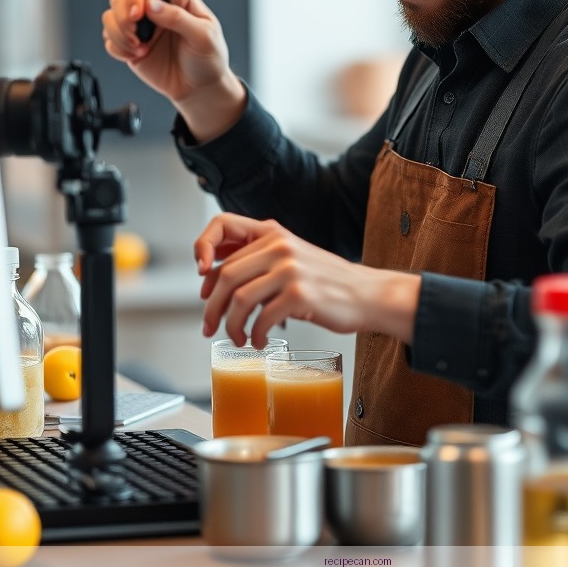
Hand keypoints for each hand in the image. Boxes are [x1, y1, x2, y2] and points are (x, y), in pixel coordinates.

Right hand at [101, 0, 245, 141]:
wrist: (201, 88)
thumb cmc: (209, 58)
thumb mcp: (204, 36)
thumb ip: (178, 17)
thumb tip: (151, 4)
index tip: (139, 13)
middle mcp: (154, 8)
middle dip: (123, 17)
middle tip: (136, 34)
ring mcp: (141, 27)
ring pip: (110, 17)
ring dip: (119, 34)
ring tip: (141, 48)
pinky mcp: (131, 45)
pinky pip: (110, 40)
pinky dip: (118, 49)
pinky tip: (137, 56)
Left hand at [195, 213, 419, 347]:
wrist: (366, 294)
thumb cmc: (324, 281)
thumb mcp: (290, 258)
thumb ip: (257, 261)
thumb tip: (211, 279)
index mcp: (273, 232)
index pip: (223, 226)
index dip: (202, 248)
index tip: (201, 281)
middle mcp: (280, 245)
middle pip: (226, 274)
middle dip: (212, 307)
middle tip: (208, 327)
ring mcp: (290, 269)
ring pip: (239, 299)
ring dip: (231, 325)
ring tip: (238, 338)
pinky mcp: (300, 294)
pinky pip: (262, 318)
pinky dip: (254, 335)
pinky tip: (259, 341)